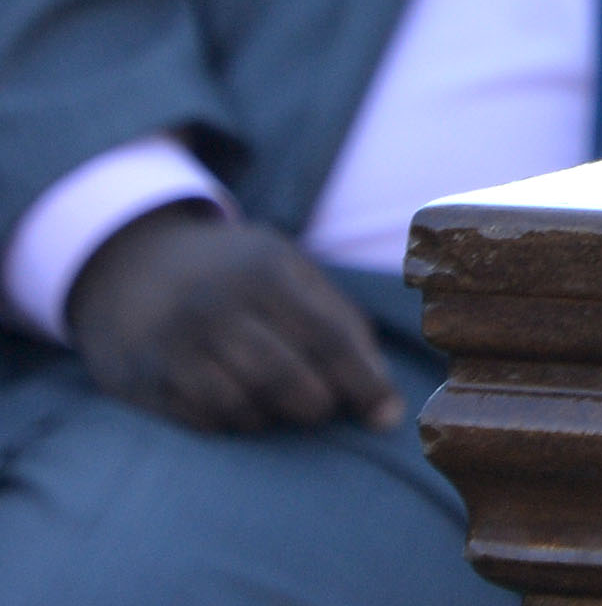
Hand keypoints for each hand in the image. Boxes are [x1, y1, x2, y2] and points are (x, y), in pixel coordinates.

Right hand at [62, 204, 402, 435]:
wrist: (131, 262)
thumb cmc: (233, 273)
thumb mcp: (289, 270)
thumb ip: (339, 320)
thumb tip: (382, 390)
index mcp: (266, 271)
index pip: (329, 338)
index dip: (363, 383)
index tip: (386, 416)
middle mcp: (215, 305)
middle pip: (286, 378)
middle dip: (316, 405)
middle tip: (323, 407)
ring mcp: (172, 342)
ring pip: (241, 406)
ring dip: (270, 418)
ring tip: (277, 405)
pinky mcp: (140, 376)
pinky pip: (200, 420)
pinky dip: (229, 423)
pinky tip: (236, 408)